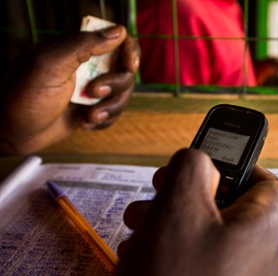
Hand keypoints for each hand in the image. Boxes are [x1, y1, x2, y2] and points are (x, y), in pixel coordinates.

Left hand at [0, 25, 138, 154]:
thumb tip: (118, 32)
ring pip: (123, 94)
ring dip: (110, 107)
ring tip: (88, 116)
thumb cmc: (23, 97)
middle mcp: (87, 66)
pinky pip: (114, 112)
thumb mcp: (49, 65)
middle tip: (94, 93)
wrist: (12, 133)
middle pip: (125, 69)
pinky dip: (104, 120)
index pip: (115, 39)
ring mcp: (91, 89)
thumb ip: (83, 45)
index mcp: (76, 48)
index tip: (130, 66)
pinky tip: (84, 123)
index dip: (129, 50)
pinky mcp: (92, 109)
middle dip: (115, 85)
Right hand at [115, 149, 277, 275]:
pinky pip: (194, 261)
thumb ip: (193, 167)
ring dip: (168, 223)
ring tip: (138, 226)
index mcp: (263, 226)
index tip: (202, 164)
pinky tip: (140, 257)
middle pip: (226, 206)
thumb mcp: (180, 206)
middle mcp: (257, 253)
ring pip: (203, 233)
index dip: (234, 165)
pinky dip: (168, 252)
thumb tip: (200, 159)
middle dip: (184, 195)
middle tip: (156, 194)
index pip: (264, 181)